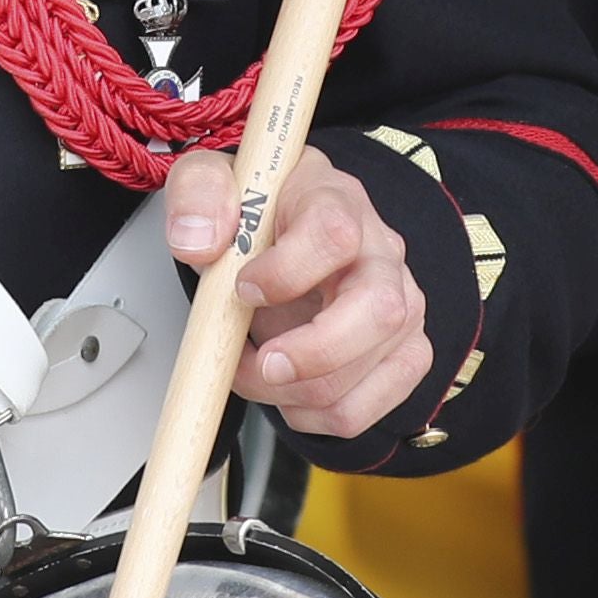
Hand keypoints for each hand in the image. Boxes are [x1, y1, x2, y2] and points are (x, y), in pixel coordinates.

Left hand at [165, 143, 436, 440]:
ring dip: (295, 394)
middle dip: (313, 354)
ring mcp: (399, 308)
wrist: (280, 238)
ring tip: (254, 370)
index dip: (286, 272)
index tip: (242, 289)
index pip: (335, 234)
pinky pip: (362, 410)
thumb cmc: (256, 212)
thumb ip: (198, 193)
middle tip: (261, 362)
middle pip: (380, 311)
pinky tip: (284, 389)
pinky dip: (310, 415)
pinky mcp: (399, 356)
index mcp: (336, 202)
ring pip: (366, 374)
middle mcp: (380, 254)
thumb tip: (198, 240)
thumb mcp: (211, 182)